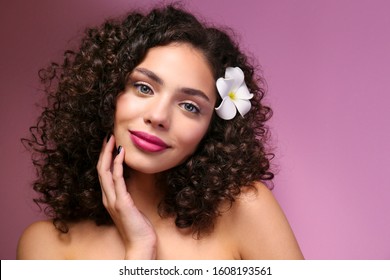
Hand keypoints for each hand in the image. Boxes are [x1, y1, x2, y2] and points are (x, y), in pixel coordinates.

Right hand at [97, 134, 156, 258]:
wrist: (140, 244)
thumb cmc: (138, 226)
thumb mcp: (131, 206)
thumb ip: (126, 194)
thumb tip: (130, 180)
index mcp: (109, 198)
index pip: (102, 173)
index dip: (104, 157)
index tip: (110, 143)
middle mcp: (107, 197)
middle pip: (100, 169)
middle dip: (103, 151)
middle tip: (108, 136)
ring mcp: (113, 200)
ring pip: (104, 172)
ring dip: (108, 153)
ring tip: (113, 139)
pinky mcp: (122, 202)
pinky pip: (117, 179)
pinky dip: (117, 164)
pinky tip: (121, 153)